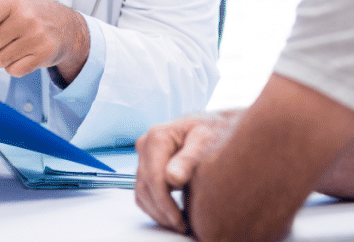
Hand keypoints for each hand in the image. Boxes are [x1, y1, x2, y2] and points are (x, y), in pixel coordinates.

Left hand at [0, 0, 89, 83]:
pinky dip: (16, 67)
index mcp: (13, 3)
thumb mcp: (11, 10)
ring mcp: (36, 37)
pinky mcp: (43, 54)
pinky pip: (13, 71)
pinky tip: (28, 54)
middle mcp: (25, 18)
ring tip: (20, 45)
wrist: (68, 26)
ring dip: (4, 58)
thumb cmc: (33, 17)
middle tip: (9, 38)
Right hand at [134, 111, 237, 232]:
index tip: (179, 219)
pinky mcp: (146, 166)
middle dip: (162, 211)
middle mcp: (145, 144)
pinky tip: (173, 214)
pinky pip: (143, 192)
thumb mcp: (206, 140)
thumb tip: (173, 178)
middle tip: (182, 226)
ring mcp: (143, 156)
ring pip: (141, 192)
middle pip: (145, 186)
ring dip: (157, 212)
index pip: (154, 177)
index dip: (164, 202)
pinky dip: (155, 206)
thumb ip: (189, 159)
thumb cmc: (212, 130)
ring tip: (179, 223)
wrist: (212, 126)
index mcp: (157, 136)